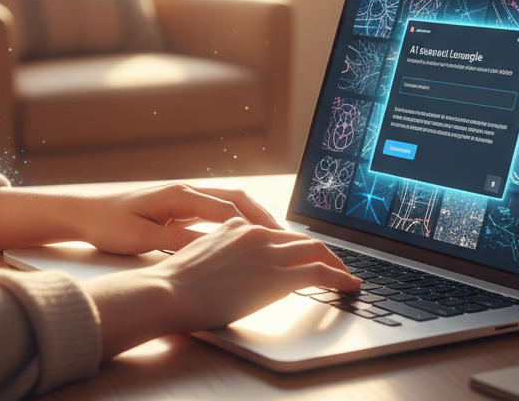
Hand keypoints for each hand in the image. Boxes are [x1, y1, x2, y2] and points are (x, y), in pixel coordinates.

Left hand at [0, 181, 286, 253]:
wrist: (81, 212)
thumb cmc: (106, 223)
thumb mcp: (141, 237)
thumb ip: (177, 241)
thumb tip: (213, 248)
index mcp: (179, 195)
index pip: (228, 207)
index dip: (256, 224)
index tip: (278, 240)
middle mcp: (184, 191)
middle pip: (235, 199)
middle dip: (263, 217)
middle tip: (288, 238)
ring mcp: (181, 198)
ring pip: (227, 204)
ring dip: (251, 219)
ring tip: (273, 239)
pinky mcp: (176, 208)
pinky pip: (214, 212)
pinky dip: (234, 223)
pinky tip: (242, 240)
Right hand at [85, 217, 360, 357]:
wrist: (169, 292)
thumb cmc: (177, 284)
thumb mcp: (201, 255)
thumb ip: (222, 251)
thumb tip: (234, 263)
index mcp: (237, 226)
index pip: (278, 233)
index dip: (298, 245)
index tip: (309, 256)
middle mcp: (255, 233)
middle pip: (301, 239)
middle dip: (325, 252)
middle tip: (338, 266)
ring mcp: (267, 252)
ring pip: (316, 251)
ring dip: (337, 264)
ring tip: (348, 277)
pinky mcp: (276, 276)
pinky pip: (319, 272)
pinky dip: (339, 277)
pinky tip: (349, 286)